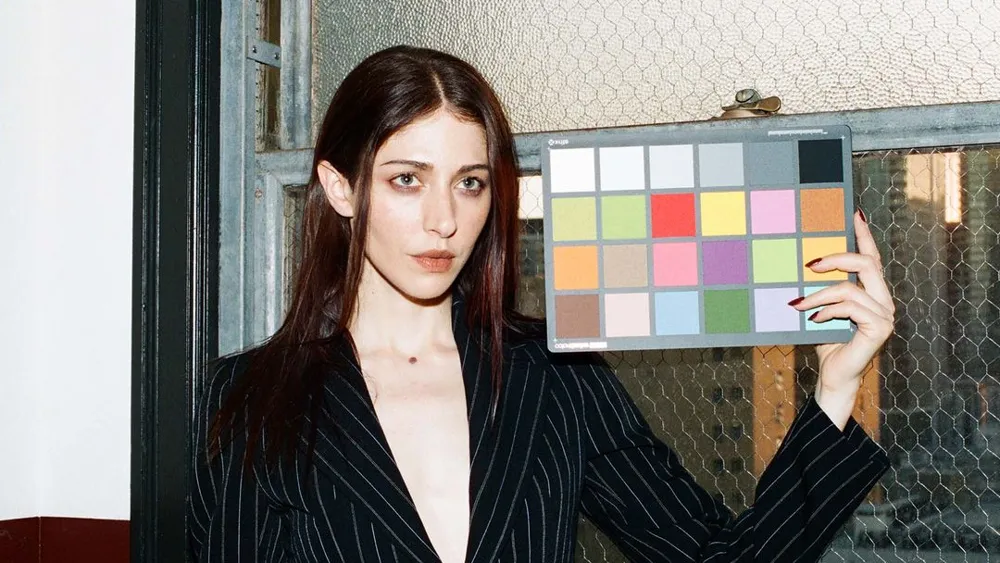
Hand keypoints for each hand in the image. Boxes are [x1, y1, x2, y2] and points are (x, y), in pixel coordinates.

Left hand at [790, 210, 894, 428]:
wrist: (833, 375)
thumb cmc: (826, 341)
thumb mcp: (820, 309)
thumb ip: (819, 290)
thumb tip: (799, 265)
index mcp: (872, 291)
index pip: (871, 257)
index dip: (864, 235)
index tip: (853, 213)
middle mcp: (883, 300)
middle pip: (867, 263)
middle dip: (836, 258)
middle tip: (809, 263)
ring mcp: (885, 314)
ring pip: (850, 289)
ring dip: (818, 295)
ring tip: (797, 305)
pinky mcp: (880, 328)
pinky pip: (849, 308)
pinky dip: (827, 311)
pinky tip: (814, 319)